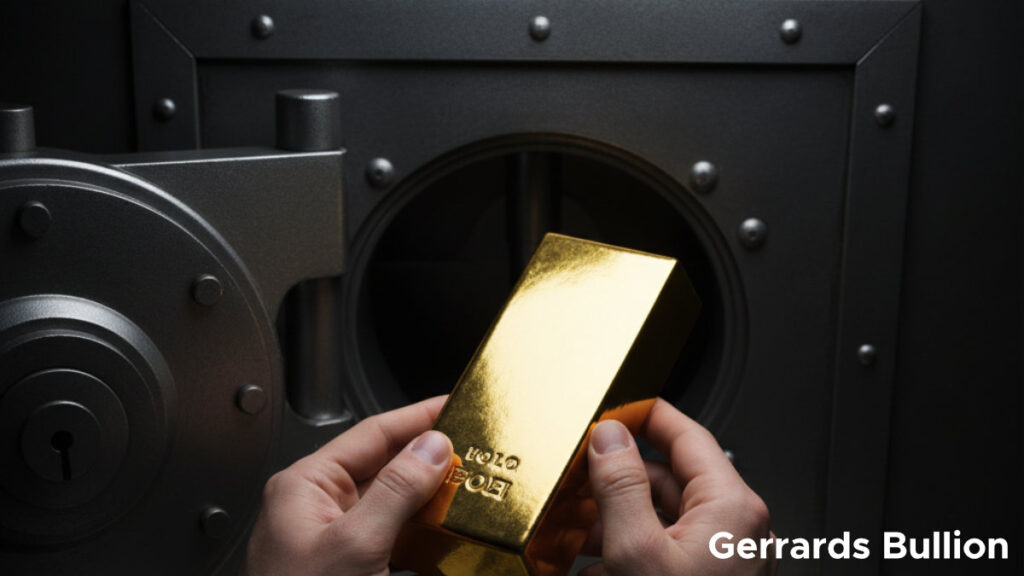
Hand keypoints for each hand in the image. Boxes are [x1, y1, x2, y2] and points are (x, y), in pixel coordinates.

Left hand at [241, 396, 451, 575]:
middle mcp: (314, 508)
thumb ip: (395, 491)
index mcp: (304, 487)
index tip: (454, 406)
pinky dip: (417, 534)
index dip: (417, 417)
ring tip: (465, 489)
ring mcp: (329, 540)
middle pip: (383, 465)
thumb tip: (430, 447)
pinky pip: (388, 537)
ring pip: (389, 502)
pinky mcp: (344, 569)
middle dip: (429, 457)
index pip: (371, 433)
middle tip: (472, 448)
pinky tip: (442, 536)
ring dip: (427, 498)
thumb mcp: (354, 546)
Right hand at [582, 399, 775, 575]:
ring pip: (666, 519)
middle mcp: (740, 529)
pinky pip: (672, 551)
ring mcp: (729, 558)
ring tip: (579, 535)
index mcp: (733, 508)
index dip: (647, 417)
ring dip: (619, 523)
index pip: (688, 435)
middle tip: (580, 483)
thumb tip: (609, 438)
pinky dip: (635, 551)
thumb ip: (621, 487)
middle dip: (618, 484)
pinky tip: (599, 567)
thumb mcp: (637, 551)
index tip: (615, 410)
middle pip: (670, 480)